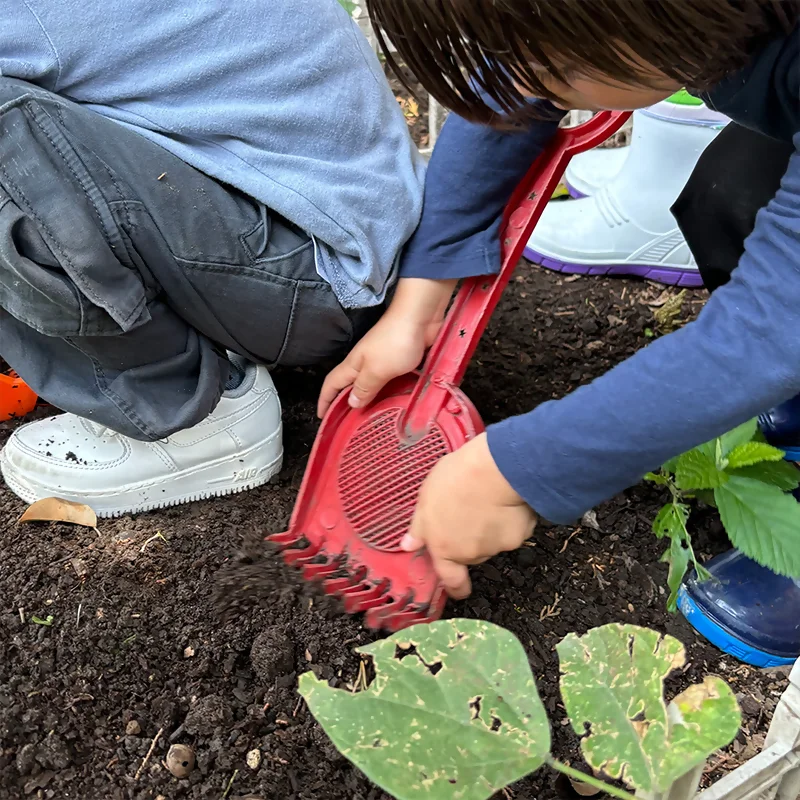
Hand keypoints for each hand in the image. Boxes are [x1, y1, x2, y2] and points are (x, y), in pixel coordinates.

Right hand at [317, 278, 455, 418]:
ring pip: (373, 385)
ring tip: (374, 421)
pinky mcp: (403, 361)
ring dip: (371, 401)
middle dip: (346, 405)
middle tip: (349, 426)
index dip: (324, 400)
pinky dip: (392, 393)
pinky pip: (392, 381)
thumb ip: (364, 387)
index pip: (331, 384)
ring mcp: (385, 361)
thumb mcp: (376, 369)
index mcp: (354, 365)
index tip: (321, 417)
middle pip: (351, 386)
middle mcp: (366, 363)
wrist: (422, 316)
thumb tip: (351, 403)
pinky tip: (399, 404)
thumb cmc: (395, 341)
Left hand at [401, 433, 535, 598]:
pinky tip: (507, 499)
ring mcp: (498, 545)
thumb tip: (408, 545)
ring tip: (488, 499)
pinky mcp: (521, 534)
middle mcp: (471, 552)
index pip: (451, 579)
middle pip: (472, 554)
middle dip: (472, 539)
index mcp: (445, 547)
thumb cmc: (454, 481)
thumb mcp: (425, 499)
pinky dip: (512, 519)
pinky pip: (516, 529)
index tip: (460, 590)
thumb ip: (419, 526)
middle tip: (470, 512)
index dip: (456, 588)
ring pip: (494, 540)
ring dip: (491, 527)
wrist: (494, 471)